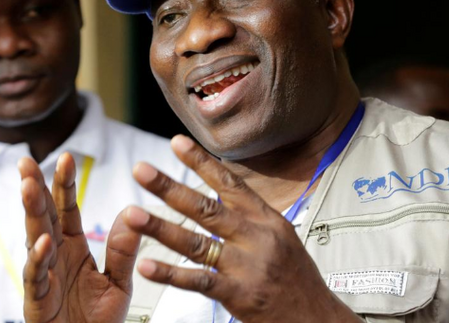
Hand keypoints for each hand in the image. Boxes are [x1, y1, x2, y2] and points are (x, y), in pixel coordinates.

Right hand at [19, 153, 140, 322]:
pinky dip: (39, 259)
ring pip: (34, 240)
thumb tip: (131, 211)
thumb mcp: (119, 282)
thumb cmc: (98, 320)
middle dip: (35, 189)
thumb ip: (123, 251)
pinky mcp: (37, 301)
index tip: (66, 157)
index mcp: (72, 248)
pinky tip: (44, 240)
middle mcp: (54, 257)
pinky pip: (37, 277)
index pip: (65, 210)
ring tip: (29, 187)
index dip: (63, 185)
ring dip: (31, 214)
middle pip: (43, 217)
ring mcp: (43, 278)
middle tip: (26, 162)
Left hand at [122, 135, 361, 322]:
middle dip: (170, 187)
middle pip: (206, 208)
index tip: (177, 143)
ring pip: (196, 242)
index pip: (230, 184)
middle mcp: (256, 237)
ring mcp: (247, 266)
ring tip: (132, 215)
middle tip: (141, 170)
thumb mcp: (282, 237)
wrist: (317, 317)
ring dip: (160, 228)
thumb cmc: (297, 279)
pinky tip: (148, 266)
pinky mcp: (240, 295)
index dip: (202, 162)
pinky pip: (199, 281)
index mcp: (267, 219)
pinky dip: (171, 274)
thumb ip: (252, 217)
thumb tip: (223, 192)